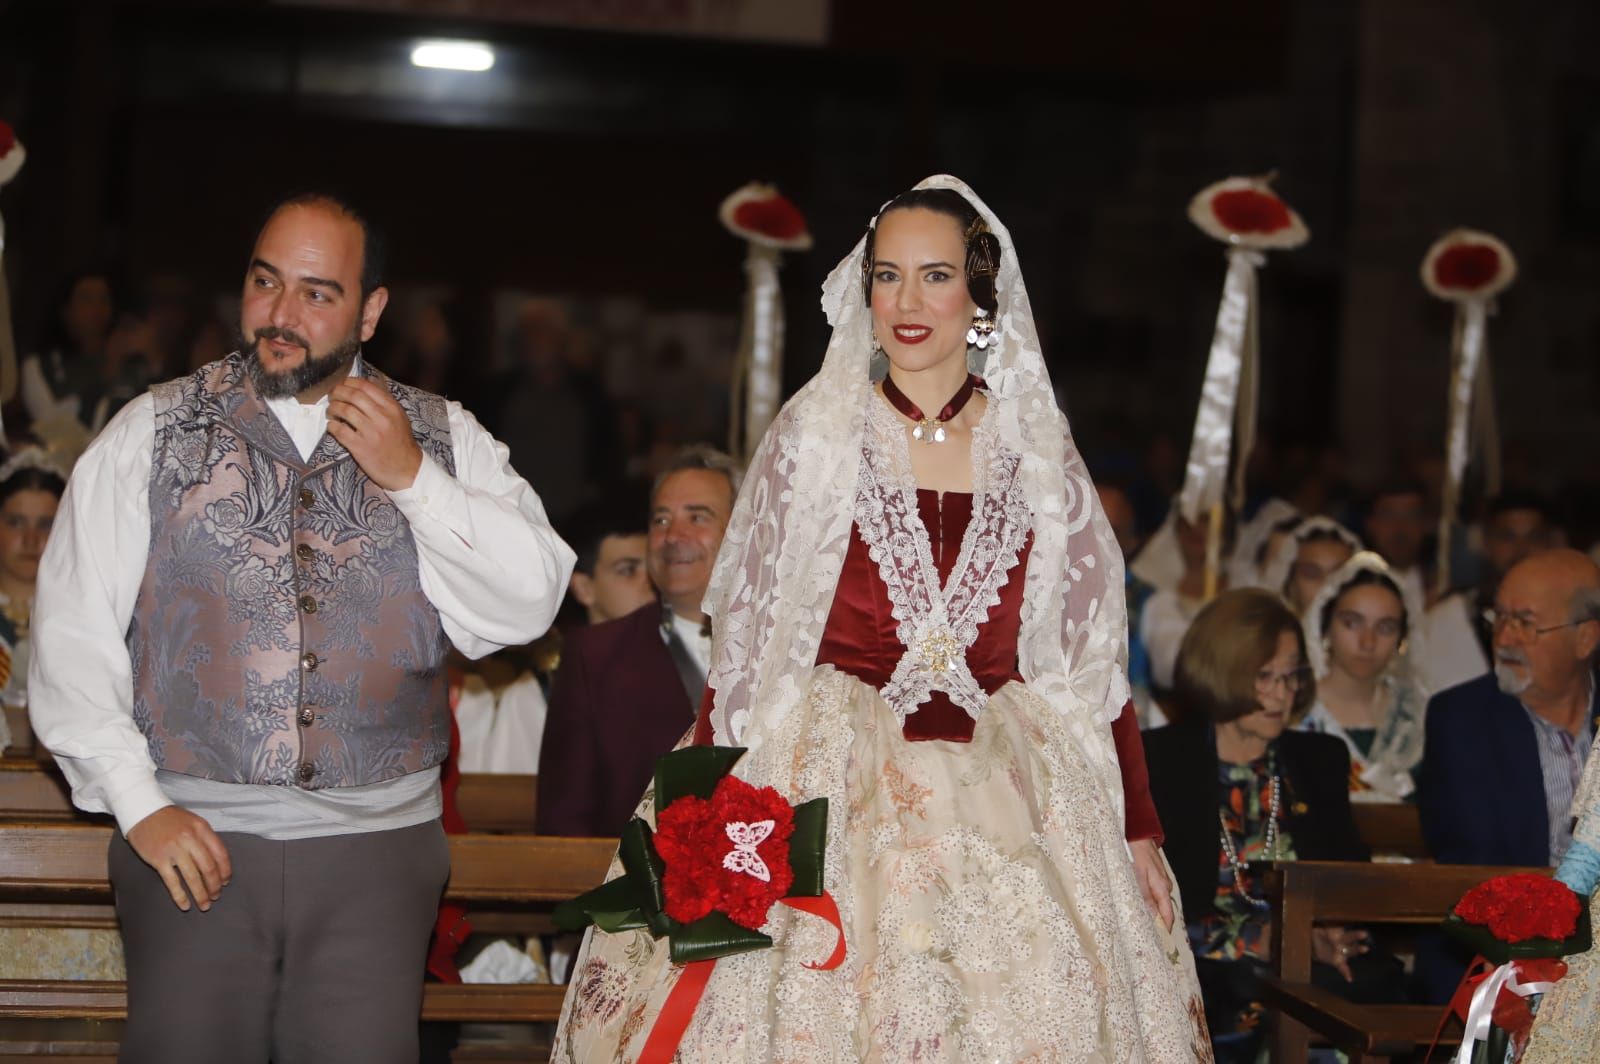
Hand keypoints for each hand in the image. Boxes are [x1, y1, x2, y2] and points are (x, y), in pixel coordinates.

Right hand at [125, 806, 231, 911]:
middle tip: (216, 896)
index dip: (225, 871)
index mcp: (202, 829)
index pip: (221, 854)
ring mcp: (174, 850)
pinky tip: (186, 905)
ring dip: (200, 894)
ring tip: (205, 905)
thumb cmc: (170, 819)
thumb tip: (219, 861)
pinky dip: (180, 896)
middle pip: (208, 868)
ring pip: (192, 877)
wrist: (143, 812)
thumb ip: (206, 838)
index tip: (226, 882)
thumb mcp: (193, 822)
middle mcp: (190, 839)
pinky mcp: (159, 859)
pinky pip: (172, 882)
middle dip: (214, 886)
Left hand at [326, 377, 422, 491]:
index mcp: (391, 408)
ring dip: (333, 408)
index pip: (366, 386)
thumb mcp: (399, 417)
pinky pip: (339, 431)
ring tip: (331, 411)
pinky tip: (332, 426)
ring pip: (344, 411)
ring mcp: (370, 432)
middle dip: (337, 393)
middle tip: (332, 396)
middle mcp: (381, 417)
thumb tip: (370, 381)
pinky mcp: (360, 447)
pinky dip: (331, 426)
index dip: (349, 382)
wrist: (406, 470)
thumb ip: (385, 400)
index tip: (342, 385)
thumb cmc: (401, 443)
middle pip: (353, 396)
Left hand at [1130, 837, 1175, 931]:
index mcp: (1162, 887)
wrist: (1136, 832)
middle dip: (1156, 924)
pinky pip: (1153, 894)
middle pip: (1163, 910)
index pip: (1167, 915)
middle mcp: (1164, 885)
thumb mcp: (1136, 876)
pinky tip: (1139, 906)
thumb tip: (1152, 916)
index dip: (1164, 930)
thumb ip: (1144, 896)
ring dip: (1151, 913)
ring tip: (1140, 925)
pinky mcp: (1154, 876)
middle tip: (1146, 939)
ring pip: (1157, 902)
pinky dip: (1148, 902)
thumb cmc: (1135, 852)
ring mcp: (1160, 880)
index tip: (1160, 944)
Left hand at [1312, 925, 1370, 981]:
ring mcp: (1341, 952)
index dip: (1342, 926)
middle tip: (1365, 933)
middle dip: (1356, 935)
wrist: (1313, 948)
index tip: (1350, 925)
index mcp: (1336, 932)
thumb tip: (1317, 928)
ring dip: (1357, 949)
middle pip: (1349, 938)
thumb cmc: (1315, 936)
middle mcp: (1341, 942)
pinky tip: (1349, 978)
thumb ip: (1318, 930)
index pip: (1342, 929)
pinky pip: (1343, 968)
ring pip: (1350, 950)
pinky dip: (1346, 973)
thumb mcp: (1314, 931)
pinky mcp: (1338, 962)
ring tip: (1366, 948)